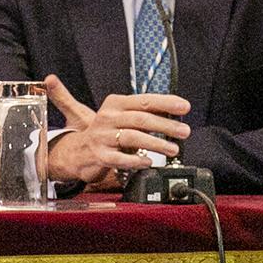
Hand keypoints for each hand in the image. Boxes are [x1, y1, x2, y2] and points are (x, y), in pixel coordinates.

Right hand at [43, 74, 190, 184]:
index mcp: (115, 103)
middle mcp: (107, 117)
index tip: (184, 107)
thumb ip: (144, 110)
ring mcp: (102, 136)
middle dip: (165, 125)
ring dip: (155, 144)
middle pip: (140, 119)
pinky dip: (135, 160)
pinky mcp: (99, 155)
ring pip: (132, 138)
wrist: (78, 149)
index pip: (144, 100)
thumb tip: (173, 110)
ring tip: (173, 149)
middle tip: (184, 131)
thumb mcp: (120, 114)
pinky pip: (119, 158)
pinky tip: (148, 162)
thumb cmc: (106, 130)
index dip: (165, 103)